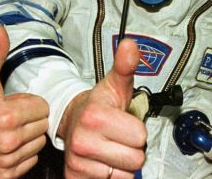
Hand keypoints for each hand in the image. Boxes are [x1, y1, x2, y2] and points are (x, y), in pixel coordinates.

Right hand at [0, 26, 48, 178]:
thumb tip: (1, 31)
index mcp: (6, 117)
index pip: (43, 107)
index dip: (29, 101)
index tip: (14, 102)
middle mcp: (7, 141)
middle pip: (42, 126)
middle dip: (29, 118)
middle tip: (10, 115)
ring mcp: (6, 160)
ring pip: (37, 144)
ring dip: (27, 136)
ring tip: (8, 129)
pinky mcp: (3, 174)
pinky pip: (29, 161)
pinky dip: (22, 153)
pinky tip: (7, 143)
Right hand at [59, 38, 146, 177]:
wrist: (72, 121)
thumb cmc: (98, 106)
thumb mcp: (115, 84)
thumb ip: (125, 66)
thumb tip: (130, 46)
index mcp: (95, 116)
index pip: (140, 136)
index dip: (136, 129)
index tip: (123, 122)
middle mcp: (83, 141)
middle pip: (135, 158)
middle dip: (130, 147)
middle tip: (117, 136)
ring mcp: (78, 162)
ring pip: (125, 174)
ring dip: (121, 163)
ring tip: (109, 147)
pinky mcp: (75, 178)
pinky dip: (111, 176)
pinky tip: (102, 161)